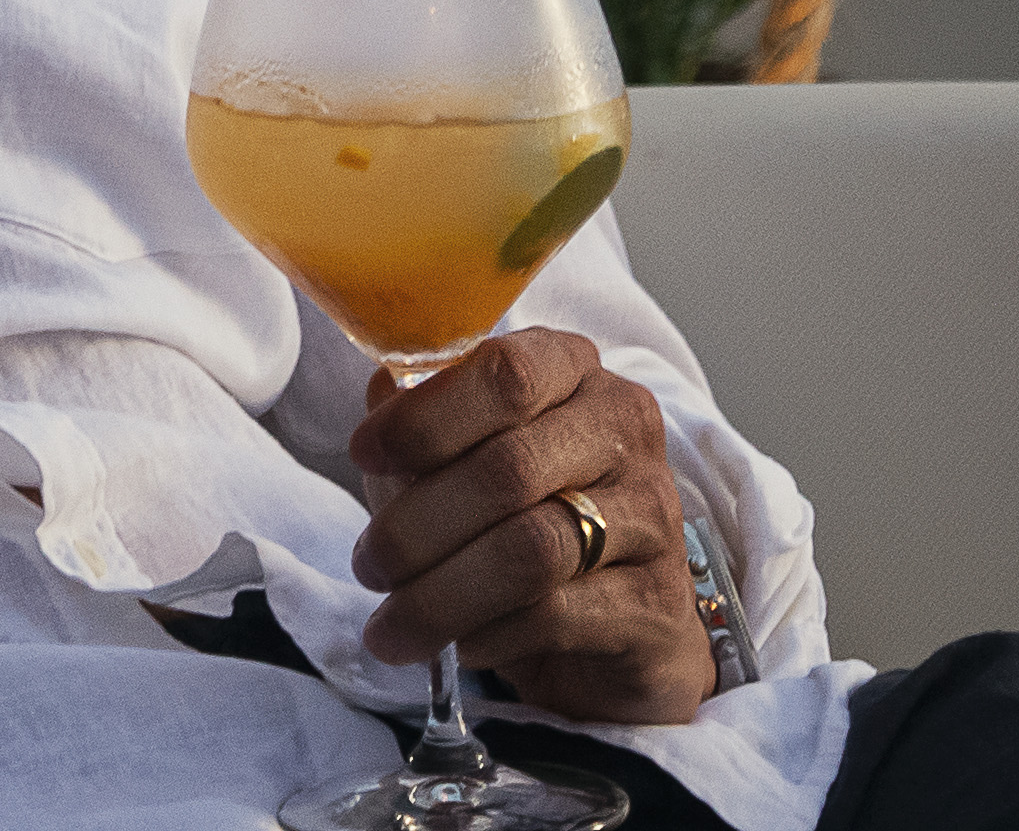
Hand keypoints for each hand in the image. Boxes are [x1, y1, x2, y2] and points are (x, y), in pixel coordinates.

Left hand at [344, 330, 714, 728]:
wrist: (613, 629)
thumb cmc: (525, 517)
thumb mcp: (463, 456)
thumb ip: (423, 422)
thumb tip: (378, 411)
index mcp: (573, 371)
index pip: (506, 372)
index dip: (425, 415)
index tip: (362, 453)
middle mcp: (625, 430)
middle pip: (509, 470)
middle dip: (416, 526)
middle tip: (368, 566)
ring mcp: (653, 515)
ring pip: (532, 549)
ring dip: (441, 594)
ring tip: (391, 625)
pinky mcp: (656, 603)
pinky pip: (555, 615)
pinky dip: (489, 634)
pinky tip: (461, 645)